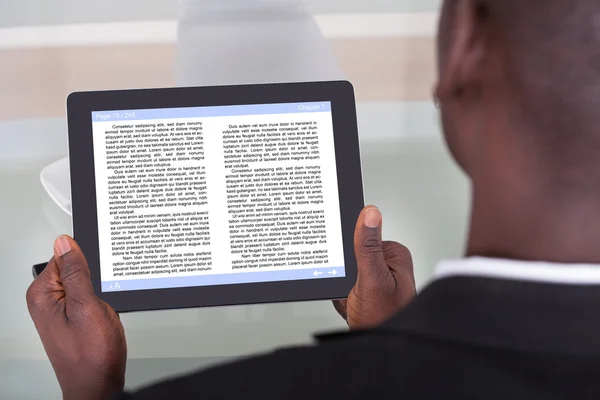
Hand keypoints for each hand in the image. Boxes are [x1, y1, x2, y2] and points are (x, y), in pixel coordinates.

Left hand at [26, 236, 126, 399]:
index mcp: (42, 294)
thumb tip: (65, 243)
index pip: (63, 256)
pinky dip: (101, 302)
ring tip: (102, 312)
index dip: (86, 260)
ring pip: (85, 284)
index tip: (98, 273)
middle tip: (100, 299)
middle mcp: (47, 301)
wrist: (98, 384)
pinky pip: (88, 298)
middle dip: (95, 278)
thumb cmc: (90, 354)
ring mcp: (60, 311)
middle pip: (74, 268)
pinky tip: (103, 316)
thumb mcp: (86, 305)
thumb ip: (75, 271)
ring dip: (100, 292)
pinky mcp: (73, 319)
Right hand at [333, 206, 415, 329]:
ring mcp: (378, 279)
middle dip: (343, 274)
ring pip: (344, 273)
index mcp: (394, 254)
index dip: (349, 254)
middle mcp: (388, 265)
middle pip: (351, 255)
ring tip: (353, 301)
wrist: (380, 350)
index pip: (362, 238)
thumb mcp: (372, 278)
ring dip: (341, 288)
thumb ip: (368, 246)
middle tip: (353, 290)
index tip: (351, 269)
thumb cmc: (385, 320)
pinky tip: (350, 306)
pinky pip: (344, 286)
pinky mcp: (368, 292)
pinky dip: (341, 298)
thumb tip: (370, 212)